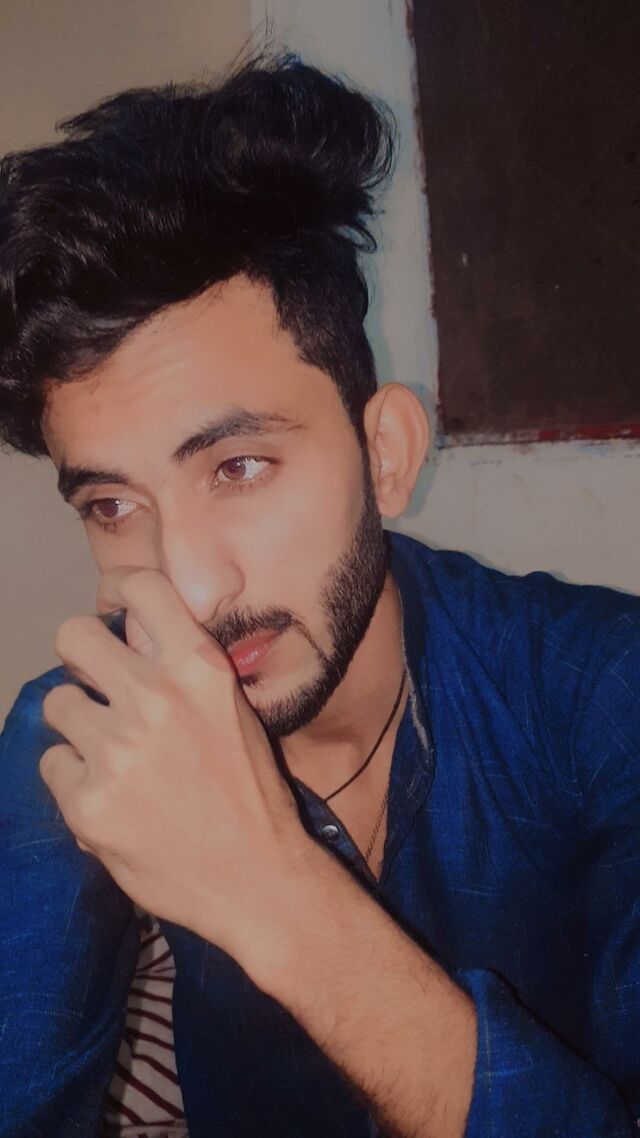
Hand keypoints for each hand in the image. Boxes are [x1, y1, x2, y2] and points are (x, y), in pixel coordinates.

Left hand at [40, 567, 308, 957]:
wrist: (258, 879)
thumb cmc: (253, 795)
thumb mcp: (234, 712)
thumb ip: (186, 670)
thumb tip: (135, 636)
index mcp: (200, 668)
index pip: (139, 588)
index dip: (119, 595)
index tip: (115, 615)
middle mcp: (156, 698)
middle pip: (73, 635)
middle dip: (80, 657)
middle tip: (97, 685)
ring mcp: (118, 750)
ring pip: (57, 704)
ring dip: (79, 726)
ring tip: (111, 754)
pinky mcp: (88, 802)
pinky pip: (53, 765)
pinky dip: (75, 779)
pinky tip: (110, 797)